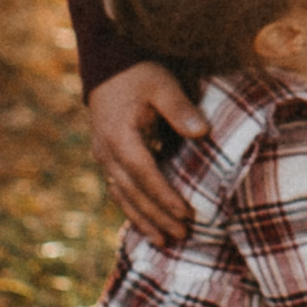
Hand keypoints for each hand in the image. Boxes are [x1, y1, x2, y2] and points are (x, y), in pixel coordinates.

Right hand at [88, 60, 202, 242]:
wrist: (109, 64)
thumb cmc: (139, 72)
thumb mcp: (162, 83)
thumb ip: (179, 108)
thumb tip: (202, 132)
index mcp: (119, 136)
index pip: (144, 173)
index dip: (164, 195)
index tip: (187, 213)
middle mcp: (106, 152)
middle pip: (132, 192)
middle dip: (157, 216)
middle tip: (183, 235)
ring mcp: (103, 156)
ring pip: (123, 196)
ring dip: (143, 220)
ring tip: (166, 241)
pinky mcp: (107, 158)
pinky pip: (118, 190)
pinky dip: (132, 210)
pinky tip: (147, 224)